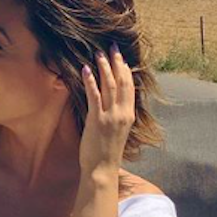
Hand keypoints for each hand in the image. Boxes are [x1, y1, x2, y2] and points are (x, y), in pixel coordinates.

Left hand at [79, 44, 134, 174]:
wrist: (102, 168)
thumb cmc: (106, 152)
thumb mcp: (117, 131)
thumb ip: (117, 115)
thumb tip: (113, 103)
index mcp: (129, 115)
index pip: (130, 87)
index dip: (126, 71)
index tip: (121, 58)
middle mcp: (122, 113)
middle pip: (122, 82)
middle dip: (117, 63)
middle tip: (112, 47)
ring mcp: (110, 116)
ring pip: (110, 86)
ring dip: (104, 68)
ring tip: (99, 54)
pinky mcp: (97, 120)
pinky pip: (94, 96)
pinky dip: (91, 81)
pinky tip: (86, 69)